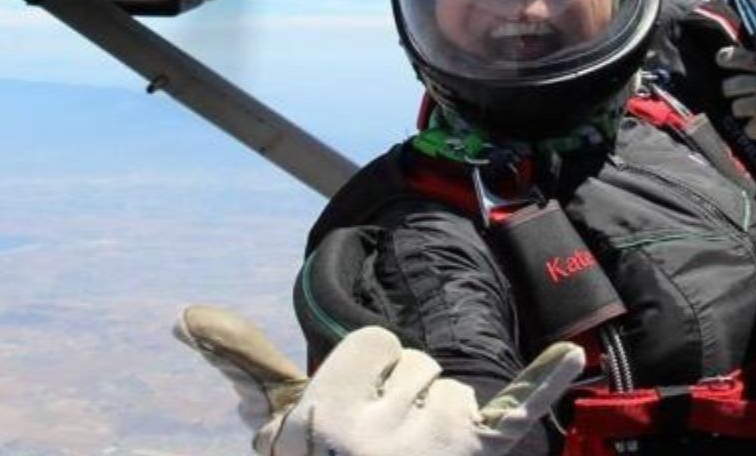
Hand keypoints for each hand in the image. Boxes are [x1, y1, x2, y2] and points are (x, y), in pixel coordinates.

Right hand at [174, 305, 584, 455]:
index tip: (359, 416)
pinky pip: (517, 409)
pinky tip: (571, 354)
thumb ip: (242, 363)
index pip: (374, 342)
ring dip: (443, 422)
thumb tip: (184, 314)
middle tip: (389, 450)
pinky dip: (545, 379)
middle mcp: (382, 433)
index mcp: (328, 415)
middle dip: (408, 396)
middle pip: (420, 363)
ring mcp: (435, 449)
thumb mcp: (283, 427)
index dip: (370, 372)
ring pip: (456, 391)